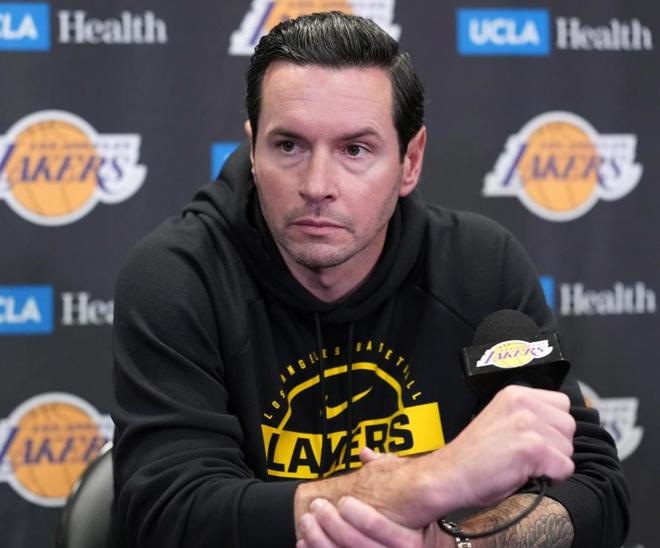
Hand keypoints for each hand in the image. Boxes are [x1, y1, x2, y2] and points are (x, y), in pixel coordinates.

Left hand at [297, 449, 448, 547]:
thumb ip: (390, 477)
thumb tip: (366, 453)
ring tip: (308, 522)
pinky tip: (306, 543)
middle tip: (318, 507)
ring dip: (320, 540)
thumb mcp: (411, 505)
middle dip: (333, 524)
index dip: (358, 515)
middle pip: (357, 544)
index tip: (343, 501)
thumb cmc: (420, 528)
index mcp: (409, 540)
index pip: (379, 527)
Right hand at [439, 385, 575, 509]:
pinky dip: (551, 478)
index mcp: (514, 393)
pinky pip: (565, 468)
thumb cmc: (473, 455)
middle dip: (556, 445)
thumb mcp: (500, 419)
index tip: (536, 438)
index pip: (562, 403)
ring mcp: (527, 424)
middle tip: (528, 455)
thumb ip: (528, 415)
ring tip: (523, 464)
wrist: (450, 474)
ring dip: (553, 463)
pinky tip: (525, 474)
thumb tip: (559, 428)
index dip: (553, 426)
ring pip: (568, 448)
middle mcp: (522, 403)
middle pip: (569, 426)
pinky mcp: (532, 448)